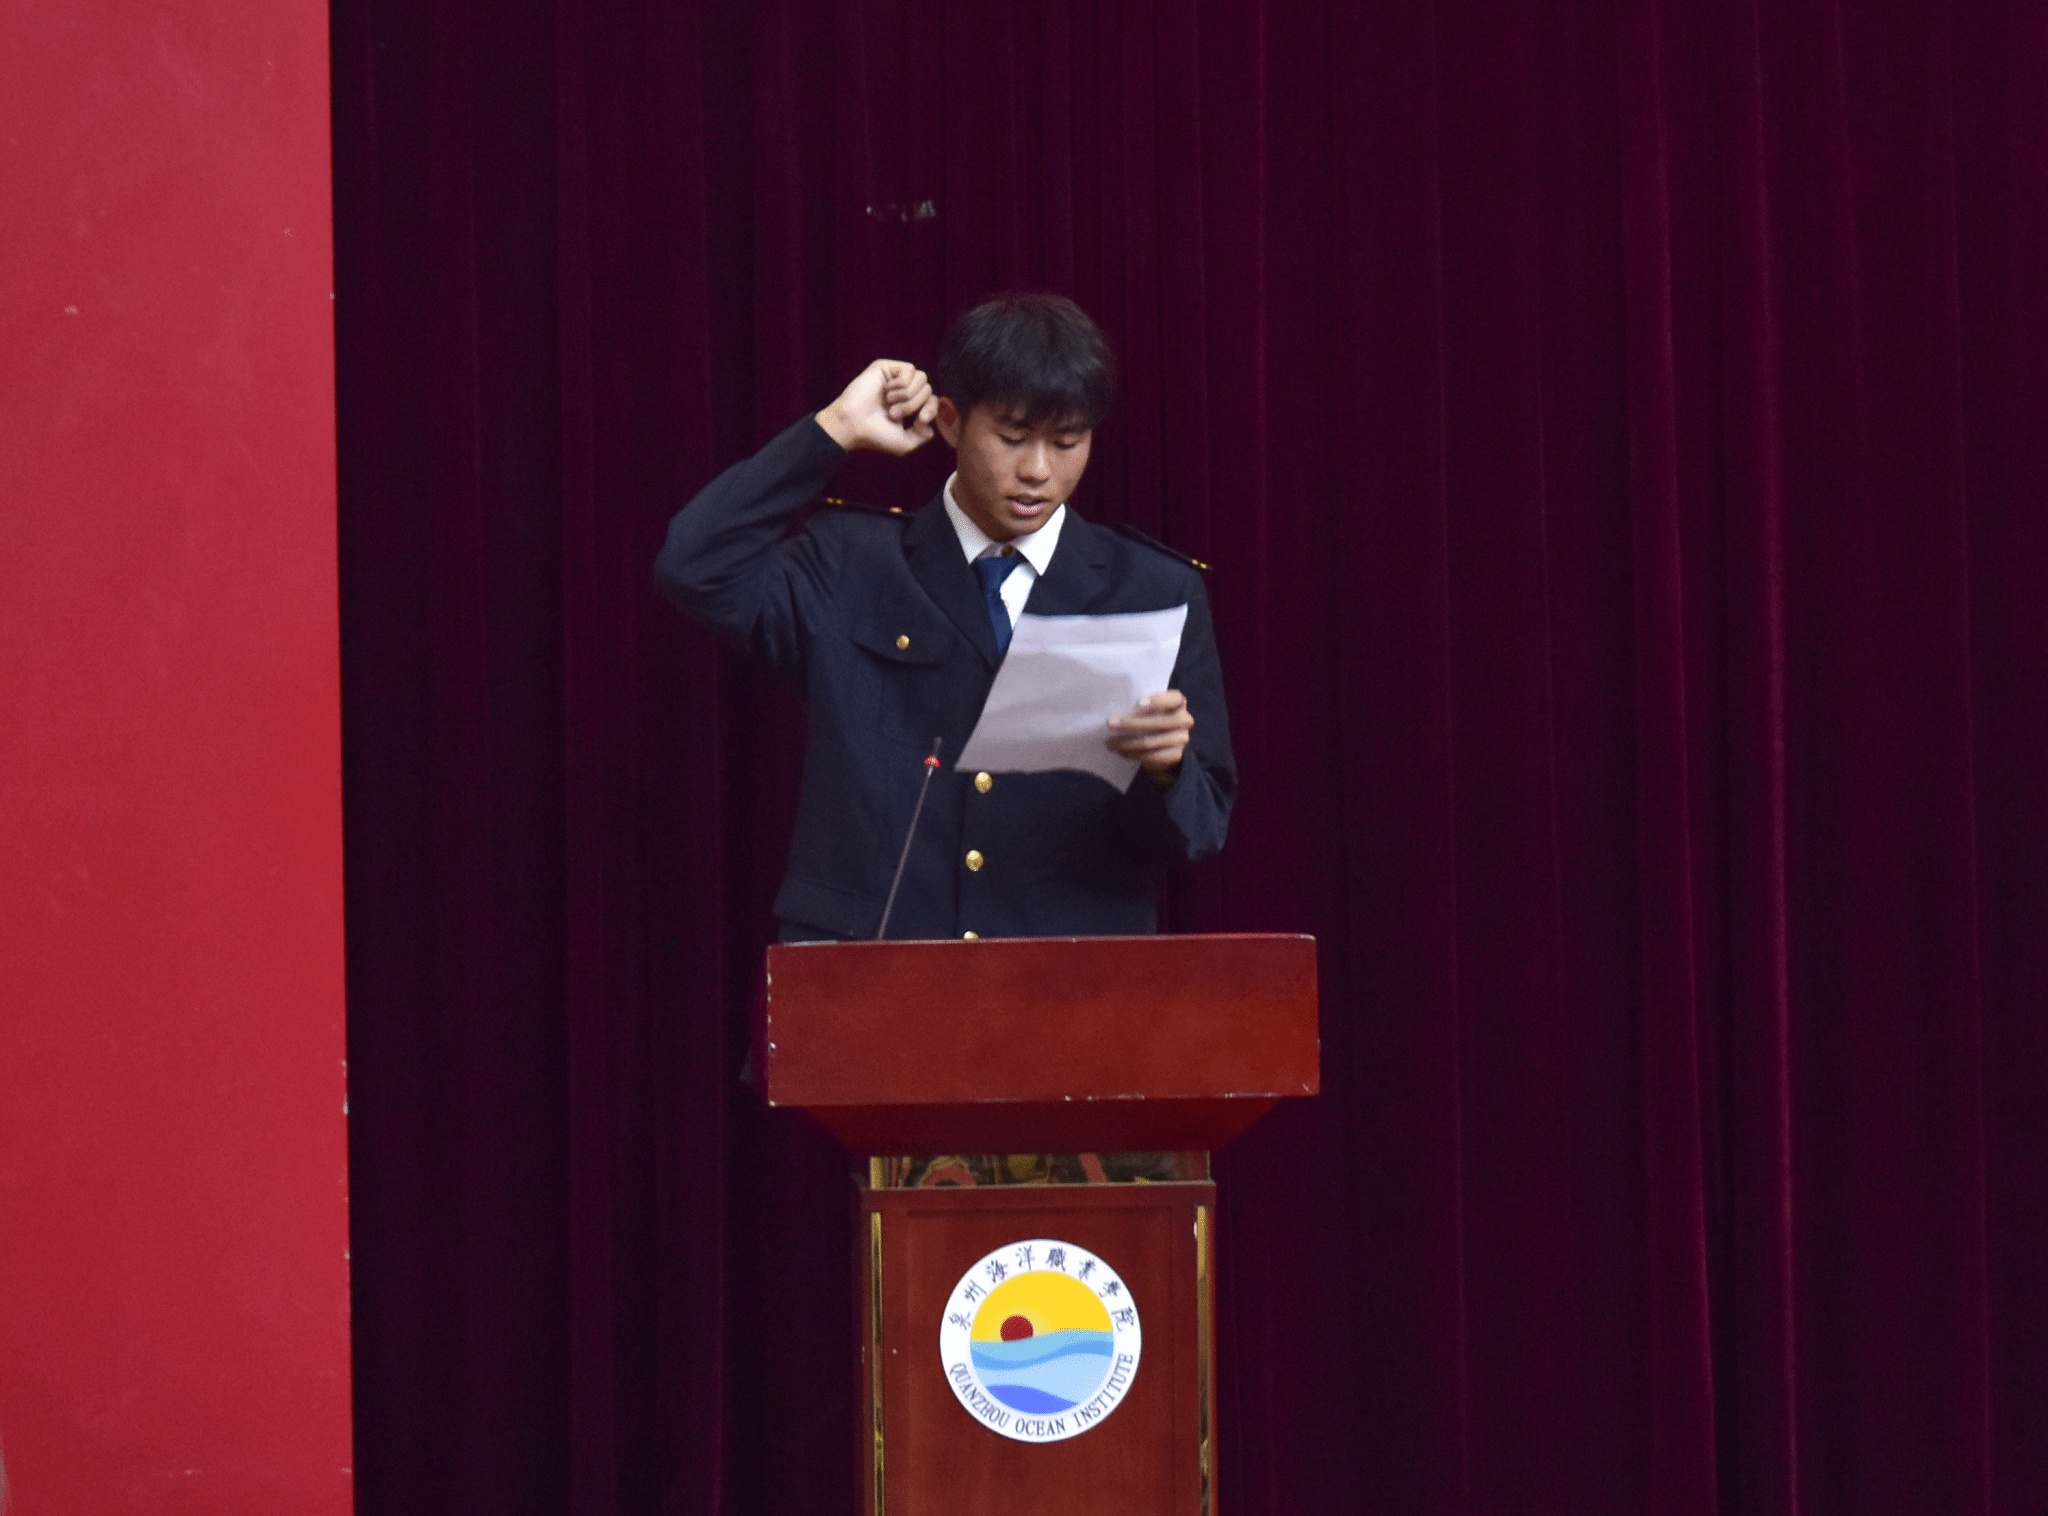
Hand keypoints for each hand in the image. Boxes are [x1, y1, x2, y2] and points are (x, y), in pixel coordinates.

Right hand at [816, 359, 937, 455]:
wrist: (853, 425)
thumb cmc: (875, 435)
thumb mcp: (905, 444)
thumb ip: (924, 436)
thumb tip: (929, 421)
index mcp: (910, 406)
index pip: (933, 401)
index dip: (932, 409)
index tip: (921, 420)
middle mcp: (905, 390)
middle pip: (928, 389)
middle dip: (914, 405)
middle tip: (894, 414)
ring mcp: (896, 378)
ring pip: (922, 378)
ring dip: (908, 395)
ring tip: (890, 404)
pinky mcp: (887, 367)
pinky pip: (910, 369)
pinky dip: (901, 384)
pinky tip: (886, 391)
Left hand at [1106, 689, 1193, 772]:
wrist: (1165, 744)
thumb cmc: (1152, 717)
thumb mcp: (1150, 708)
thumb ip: (1141, 705)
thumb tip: (1115, 709)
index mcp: (1178, 702)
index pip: (1173, 699)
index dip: (1157, 701)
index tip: (1138, 703)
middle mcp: (1184, 719)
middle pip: (1158, 722)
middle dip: (1131, 723)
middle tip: (1111, 724)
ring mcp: (1182, 739)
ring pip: (1150, 742)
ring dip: (1127, 743)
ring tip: (1110, 743)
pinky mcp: (1177, 755)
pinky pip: (1152, 756)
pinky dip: (1134, 754)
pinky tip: (1122, 752)